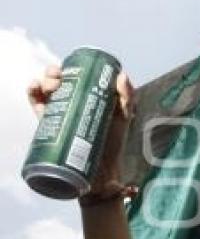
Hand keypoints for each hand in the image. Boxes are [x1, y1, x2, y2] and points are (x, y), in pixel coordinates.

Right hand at [28, 66, 134, 196]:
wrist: (101, 171)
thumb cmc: (114, 143)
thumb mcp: (124, 116)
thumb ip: (127, 97)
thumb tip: (122, 75)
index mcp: (88, 97)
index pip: (75, 76)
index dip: (71, 67)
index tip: (74, 67)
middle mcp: (70, 102)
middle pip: (56, 80)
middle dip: (54, 73)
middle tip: (61, 79)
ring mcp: (58, 113)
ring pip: (43, 90)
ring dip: (43, 81)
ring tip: (53, 86)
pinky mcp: (48, 125)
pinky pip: (35, 104)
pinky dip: (32, 92)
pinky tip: (35, 88)